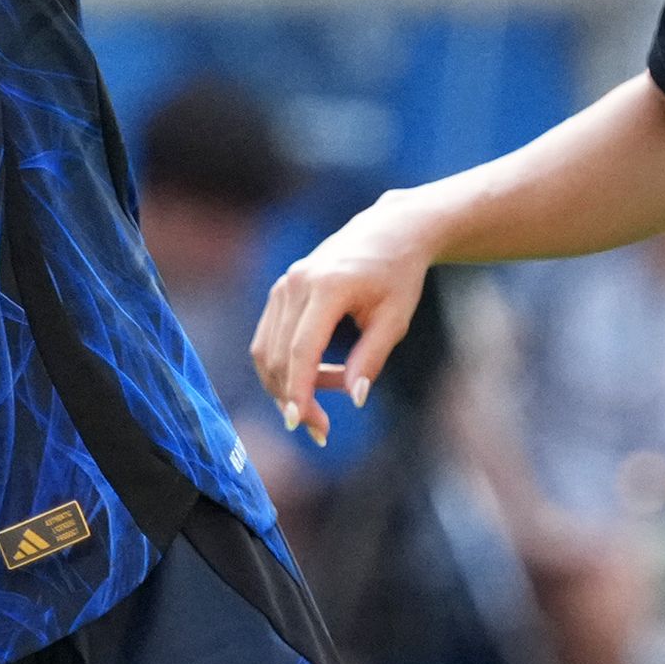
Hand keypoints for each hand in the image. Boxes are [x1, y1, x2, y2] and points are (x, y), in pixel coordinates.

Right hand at [251, 194, 443, 445]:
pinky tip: (317, 376)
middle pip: (278, 355)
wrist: (387, 233)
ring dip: (286, 385)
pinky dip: (286, 367)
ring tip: (324, 402)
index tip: (301, 423)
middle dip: (292, 398)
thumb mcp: (394, 320)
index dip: (298, 390)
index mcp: (327, 287)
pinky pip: (269, 339)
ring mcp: (283, 286)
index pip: (302, 349)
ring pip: (266, 351)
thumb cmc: (398, 277)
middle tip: (320, 430)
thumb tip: (354, 398)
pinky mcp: (280, 293)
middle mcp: (296, 284)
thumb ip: (371, 358)